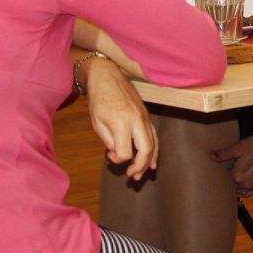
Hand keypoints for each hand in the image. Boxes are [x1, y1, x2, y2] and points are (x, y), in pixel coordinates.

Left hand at [82, 56, 157, 180]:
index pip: (125, 152)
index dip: (118, 159)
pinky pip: (155, 136)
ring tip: (142, 174)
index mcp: (121, 122)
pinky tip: (152, 161)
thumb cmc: (99, 99)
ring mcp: (144, 117)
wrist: (107, 76)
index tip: (109, 156)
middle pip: (146, 150)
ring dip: (149, 161)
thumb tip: (119, 155)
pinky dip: (155, 150)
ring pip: (154, 144)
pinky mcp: (147, 115)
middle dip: (140, 166)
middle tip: (132, 176)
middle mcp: (137, 120)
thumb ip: (109, 141)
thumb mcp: (97, 122)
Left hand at [211, 135, 252, 196]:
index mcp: (237, 176)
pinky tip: (239, 189)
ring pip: (238, 191)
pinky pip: (248, 193)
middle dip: (226, 182)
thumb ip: (223, 154)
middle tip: (221, 177)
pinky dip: (243, 192)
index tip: (215, 173)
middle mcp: (245, 184)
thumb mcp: (237, 148)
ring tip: (230, 182)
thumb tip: (211, 156)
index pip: (223, 180)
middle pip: (230, 187)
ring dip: (234, 188)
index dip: (219, 176)